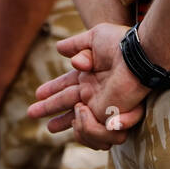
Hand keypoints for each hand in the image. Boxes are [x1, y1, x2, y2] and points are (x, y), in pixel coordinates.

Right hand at [28, 24, 147, 149]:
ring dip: (65, 122)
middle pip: (66, 104)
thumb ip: (76, 45)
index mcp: (88, 75)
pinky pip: (92, 131)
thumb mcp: (94, 38)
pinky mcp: (107, 118)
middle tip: (32, 113)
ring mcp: (100, 106)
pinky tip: (79, 113)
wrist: (137, 57)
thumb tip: (58, 48)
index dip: (51, 90)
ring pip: (78, 121)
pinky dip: (84, 126)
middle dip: (48, 109)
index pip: (65, 85)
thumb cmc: (119, 44)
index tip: (38, 95)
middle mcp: (92, 92)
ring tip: (56, 124)